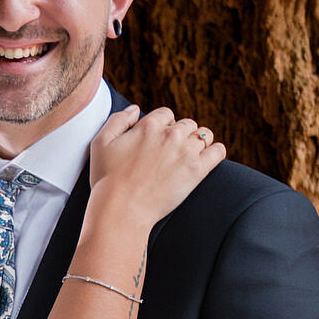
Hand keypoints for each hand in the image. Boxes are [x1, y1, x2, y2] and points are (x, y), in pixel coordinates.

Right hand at [87, 105, 224, 225]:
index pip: (166, 114)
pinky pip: (218, 151)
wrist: (121, 209)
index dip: (161, 126)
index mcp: (149, 125)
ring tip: (188, 156)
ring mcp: (186, 151)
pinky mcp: (197, 170)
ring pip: (203, 135)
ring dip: (197, 142)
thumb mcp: (101, 142)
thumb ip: (118, 120)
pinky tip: (206, 159)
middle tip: (170, 153)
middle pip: (186, 124)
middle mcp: (170, 134)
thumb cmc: (107, 179)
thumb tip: (136, 109)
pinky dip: (215, 152)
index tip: (156, 141)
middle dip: (179, 134)